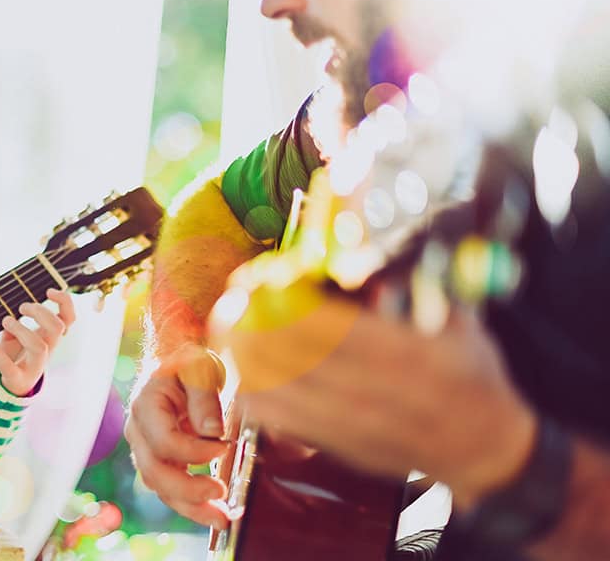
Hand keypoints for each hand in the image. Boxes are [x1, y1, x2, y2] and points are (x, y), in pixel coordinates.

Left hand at [0, 288, 74, 395]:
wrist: (12, 385)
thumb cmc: (17, 354)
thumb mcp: (18, 334)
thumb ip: (16, 323)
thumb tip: (8, 316)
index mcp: (50, 337)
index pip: (69, 318)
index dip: (65, 302)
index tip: (48, 291)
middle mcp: (48, 350)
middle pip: (57, 328)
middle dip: (40, 312)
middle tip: (21, 307)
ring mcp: (35, 365)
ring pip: (40, 347)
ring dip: (21, 329)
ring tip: (6, 321)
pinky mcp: (17, 378)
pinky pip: (9, 367)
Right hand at [124, 354, 230, 527]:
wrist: (177, 365)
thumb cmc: (188, 364)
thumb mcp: (199, 370)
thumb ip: (204, 399)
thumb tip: (212, 432)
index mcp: (146, 406)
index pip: (164, 441)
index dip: (194, 451)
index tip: (225, 445)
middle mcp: (139, 432)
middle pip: (155, 472)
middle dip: (189, 491)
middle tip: (221, 494)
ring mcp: (146, 450)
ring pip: (161, 488)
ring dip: (191, 507)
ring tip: (222, 517)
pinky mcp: (159, 462)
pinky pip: (170, 489)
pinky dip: (191, 504)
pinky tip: (214, 511)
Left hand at [216, 292, 537, 507]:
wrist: (483, 450)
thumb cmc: (468, 375)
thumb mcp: (453, 319)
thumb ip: (407, 288)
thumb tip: (352, 263)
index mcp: (405, 354)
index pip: (322, 322)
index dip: (281, 297)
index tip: (260, 274)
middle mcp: (373, 391)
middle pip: (284, 354)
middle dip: (249, 321)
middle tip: (234, 296)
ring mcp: (350, 423)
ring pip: (272, 387)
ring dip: (242, 353)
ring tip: (231, 325)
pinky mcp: (335, 444)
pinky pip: (276, 418)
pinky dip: (251, 389)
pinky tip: (243, 366)